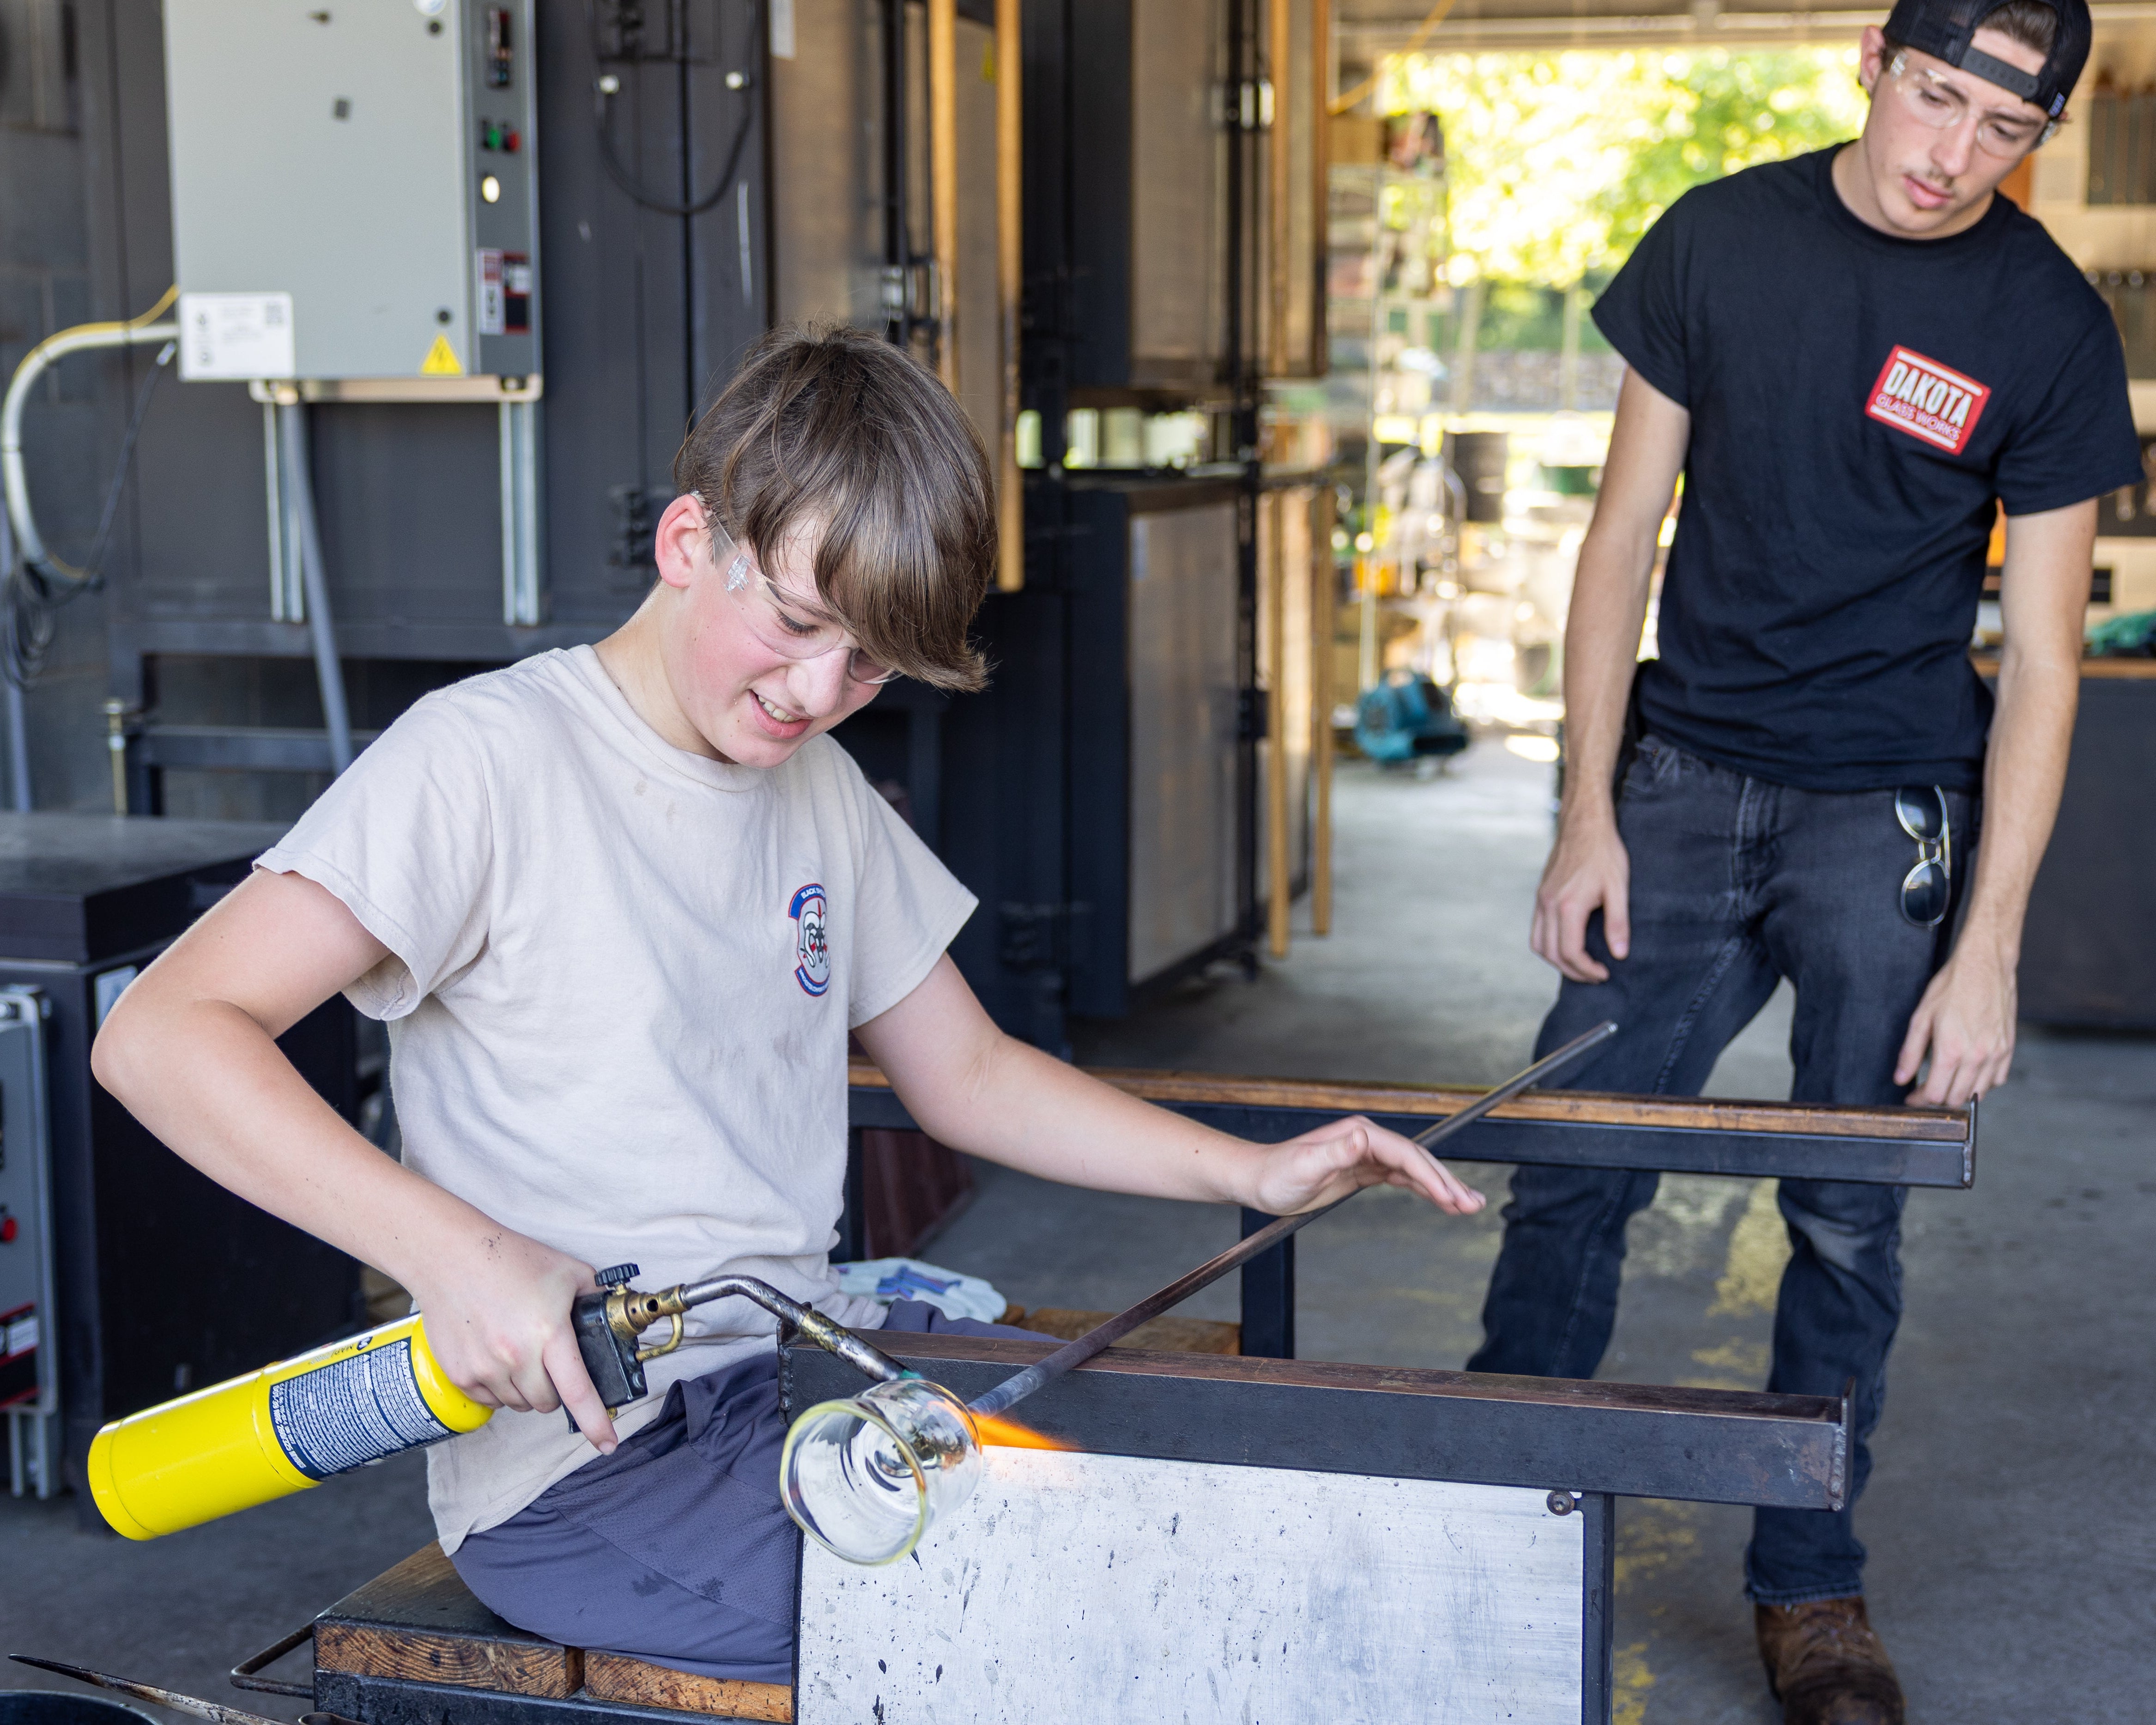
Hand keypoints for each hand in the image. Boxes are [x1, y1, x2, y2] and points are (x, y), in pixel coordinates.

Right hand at [402, 1228, 619, 1450]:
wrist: (450, 1257)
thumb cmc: (509, 1259)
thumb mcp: (567, 1271)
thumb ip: (595, 1296)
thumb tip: (613, 1315)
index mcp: (548, 1333)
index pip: (578, 1390)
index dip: (596, 1422)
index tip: (607, 1443)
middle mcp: (516, 1357)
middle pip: (547, 1402)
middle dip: (555, 1390)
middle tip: (550, 1362)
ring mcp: (485, 1368)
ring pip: (519, 1404)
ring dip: (527, 1390)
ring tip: (520, 1352)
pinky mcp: (461, 1375)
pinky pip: (491, 1400)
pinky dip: (500, 1388)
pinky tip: (497, 1357)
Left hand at [1243, 1115, 1484, 1218]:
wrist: (1256, 1181)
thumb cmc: (1275, 1176)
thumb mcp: (1303, 1167)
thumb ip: (1334, 1153)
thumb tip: (1362, 1136)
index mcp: (1358, 1135)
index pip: (1405, 1155)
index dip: (1431, 1176)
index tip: (1451, 1198)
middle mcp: (1365, 1140)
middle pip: (1416, 1160)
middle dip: (1446, 1182)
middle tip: (1473, 1205)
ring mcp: (1365, 1154)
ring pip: (1413, 1170)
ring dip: (1441, 1187)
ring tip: (1469, 1205)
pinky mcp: (1362, 1171)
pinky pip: (1401, 1179)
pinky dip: (1423, 1190)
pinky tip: (1441, 1201)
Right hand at [1532, 808, 1630, 981]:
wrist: (1584, 824)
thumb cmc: (1604, 853)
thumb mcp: (1619, 888)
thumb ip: (1618, 923)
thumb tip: (1619, 954)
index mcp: (1568, 905)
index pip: (1570, 952)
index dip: (1587, 970)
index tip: (1605, 973)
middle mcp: (1549, 905)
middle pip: (1551, 953)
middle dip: (1573, 971)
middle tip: (1595, 975)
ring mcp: (1541, 900)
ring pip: (1538, 944)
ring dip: (1557, 960)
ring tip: (1580, 965)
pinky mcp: (1540, 895)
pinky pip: (1537, 929)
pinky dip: (1548, 945)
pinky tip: (1567, 944)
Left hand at [1895, 938, 2015, 1105]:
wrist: (1985, 967)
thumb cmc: (1951, 987)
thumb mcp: (1921, 1017)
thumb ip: (1910, 1052)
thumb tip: (1900, 1078)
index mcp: (1952, 1050)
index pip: (1936, 1094)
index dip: (1920, 1100)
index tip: (1912, 1098)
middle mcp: (1977, 1056)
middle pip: (1957, 1098)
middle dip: (1938, 1099)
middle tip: (1926, 1091)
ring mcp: (1996, 1054)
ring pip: (1978, 1093)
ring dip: (1960, 1093)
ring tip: (1946, 1082)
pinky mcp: (2009, 1048)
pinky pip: (1997, 1080)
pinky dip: (1982, 1083)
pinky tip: (1969, 1073)